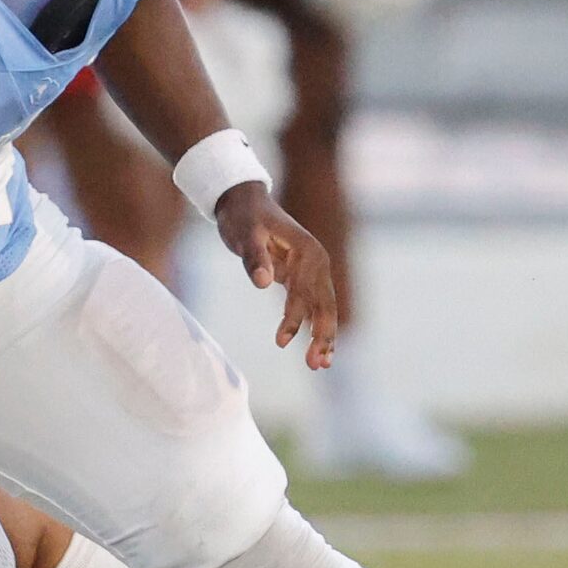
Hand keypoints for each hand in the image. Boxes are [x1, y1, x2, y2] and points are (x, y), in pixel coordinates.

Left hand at [216, 182, 338, 369]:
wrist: (243, 201)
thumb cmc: (243, 217)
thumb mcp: (245, 234)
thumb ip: (254, 258)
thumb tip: (263, 283)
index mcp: (308, 251)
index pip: (306, 292)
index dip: (295, 319)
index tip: (280, 342)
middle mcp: (317, 261)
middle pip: (325, 305)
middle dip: (322, 336)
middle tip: (315, 366)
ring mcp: (313, 269)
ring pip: (324, 309)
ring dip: (323, 337)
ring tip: (319, 366)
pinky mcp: (303, 277)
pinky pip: (314, 306)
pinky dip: (315, 327)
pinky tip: (318, 350)